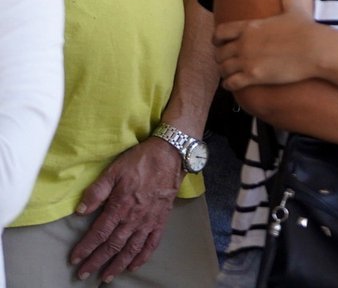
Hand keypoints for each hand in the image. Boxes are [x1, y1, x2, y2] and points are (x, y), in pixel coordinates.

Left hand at [69, 139, 184, 282]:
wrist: (171, 154)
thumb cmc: (141, 161)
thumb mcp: (114, 171)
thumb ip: (97, 191)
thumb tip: (80, 211)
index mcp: (120, 206)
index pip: (99, 233)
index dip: (85, 248)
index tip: (75, 260)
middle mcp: (134, 218)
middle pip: (113, 246)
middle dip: (97, 262)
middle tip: (84, 275)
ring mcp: (149, 221)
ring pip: (131, 248)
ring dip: (118, 264)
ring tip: (107, 277)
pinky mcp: (161, 219)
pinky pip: (152, 243)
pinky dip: (143, 256)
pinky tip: (134, 266)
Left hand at [215, 0, 321, 90]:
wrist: (316, 49)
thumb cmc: (305, 29)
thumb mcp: (295, 8)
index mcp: (250, 26)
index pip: (220, 32)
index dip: (216, 39)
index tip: (220, 43)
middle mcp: (244, 43)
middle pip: (219, 53)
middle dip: (221, 57)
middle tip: (228, 61)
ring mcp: (247, 60)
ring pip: (223, 69)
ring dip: (225, 72)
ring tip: (231, 74)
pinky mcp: (253, 76)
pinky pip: (231, 83)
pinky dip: (229, 85)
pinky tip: (234, 84)